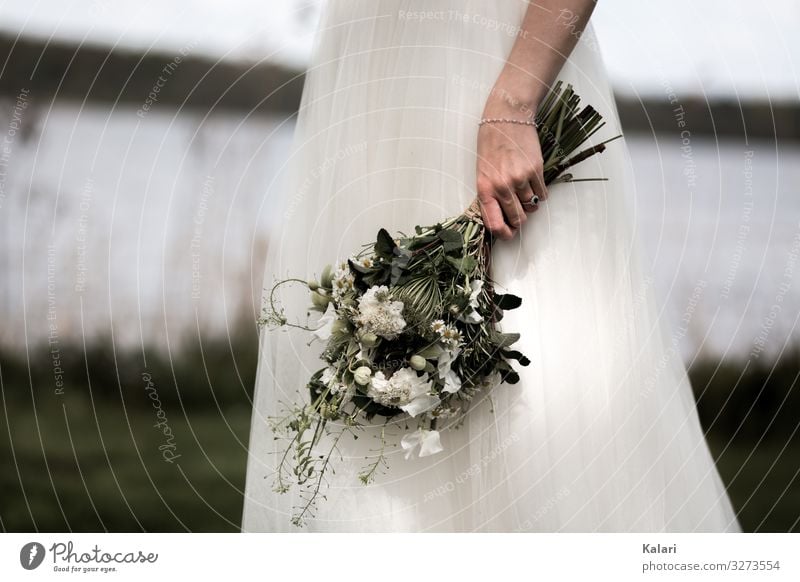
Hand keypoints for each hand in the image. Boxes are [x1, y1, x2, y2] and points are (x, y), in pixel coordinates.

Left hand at [475, 97, 548, 239]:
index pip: (494, 223)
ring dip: (531, 203)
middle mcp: (502, 186)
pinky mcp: (536, 170)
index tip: (509, 234)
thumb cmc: (491, 143)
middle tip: (520, 212)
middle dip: (520, 219)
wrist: (507, 117)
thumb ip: (490, 193)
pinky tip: (533, 182)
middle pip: (518, 218)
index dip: (504, 233)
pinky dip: (540, 193)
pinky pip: (543, 194)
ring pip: (532, 206)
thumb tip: (502, 216)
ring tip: (525, 189)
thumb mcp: (482, 170)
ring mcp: (520, 179)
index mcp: (485, 188)